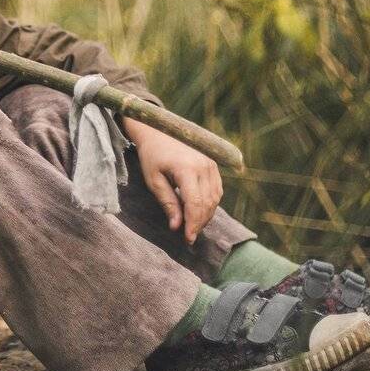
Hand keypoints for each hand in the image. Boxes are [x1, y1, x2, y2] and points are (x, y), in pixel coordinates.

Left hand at [123, 117, 223, 245]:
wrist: (159, 131)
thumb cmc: (152, 156)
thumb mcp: (154, 180)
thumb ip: (167, 203)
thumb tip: (177, 226)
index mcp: (187, 168)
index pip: (195, 203)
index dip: (192, 224)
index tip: (187, 239)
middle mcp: (204, 165)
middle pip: (207, 203)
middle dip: (199, 223)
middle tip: (189, 237)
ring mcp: (211, 163)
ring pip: (215, 198)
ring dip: (205, 215)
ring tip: (192, 227)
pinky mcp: (213, 164)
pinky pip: (217, 190)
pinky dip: (210, 204)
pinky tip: (199, 213)